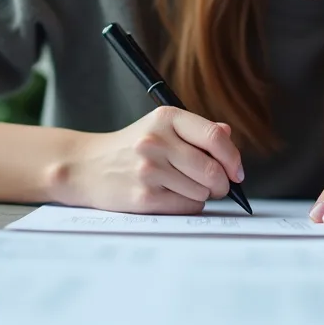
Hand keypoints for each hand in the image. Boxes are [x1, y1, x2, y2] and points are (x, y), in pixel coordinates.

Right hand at [59, 106, 244, 214]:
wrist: (86, 167)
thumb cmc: (131, 149)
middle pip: (213, 170)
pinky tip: (171, 197)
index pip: (215, 137)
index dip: (233, 159)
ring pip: (202, 192)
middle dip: (222, 184)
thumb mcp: (160, 128)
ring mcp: (149, 170)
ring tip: (182, 187)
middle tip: (217, 187)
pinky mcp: (144, 196)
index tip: (237, 172)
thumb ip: (196, 130)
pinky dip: (187, 205)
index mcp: (166, 118)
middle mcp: (157, 141)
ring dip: (201, 195)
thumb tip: (228, 135)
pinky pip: (186, 206)